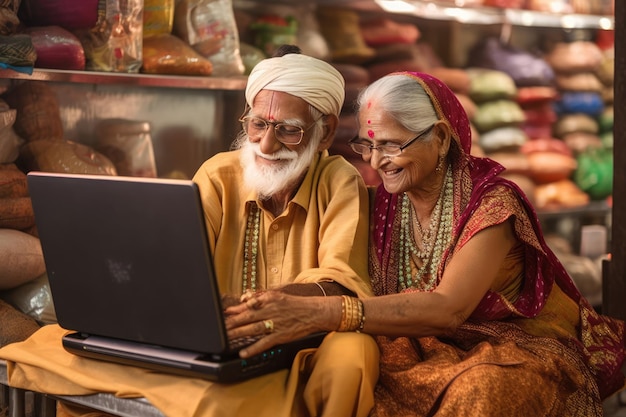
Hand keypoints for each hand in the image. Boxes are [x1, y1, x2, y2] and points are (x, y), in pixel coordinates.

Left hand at [224, 290, 339, 357]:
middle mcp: (271, 310)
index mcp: (269, 299)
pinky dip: (253, 348)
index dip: (234, 310)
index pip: (248, 304)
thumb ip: (261, 299)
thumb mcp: (278, 297)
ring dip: (238, 334)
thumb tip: (245, 302)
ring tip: (226, 338)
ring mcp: (276, 323)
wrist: (314, 312)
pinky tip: (243, 352)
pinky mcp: (280, 335)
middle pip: (247, 317)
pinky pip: (264, 343)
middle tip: (220, 326)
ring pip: (253, 329)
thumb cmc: (295, 305)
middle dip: (232, 322)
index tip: (223, 313)